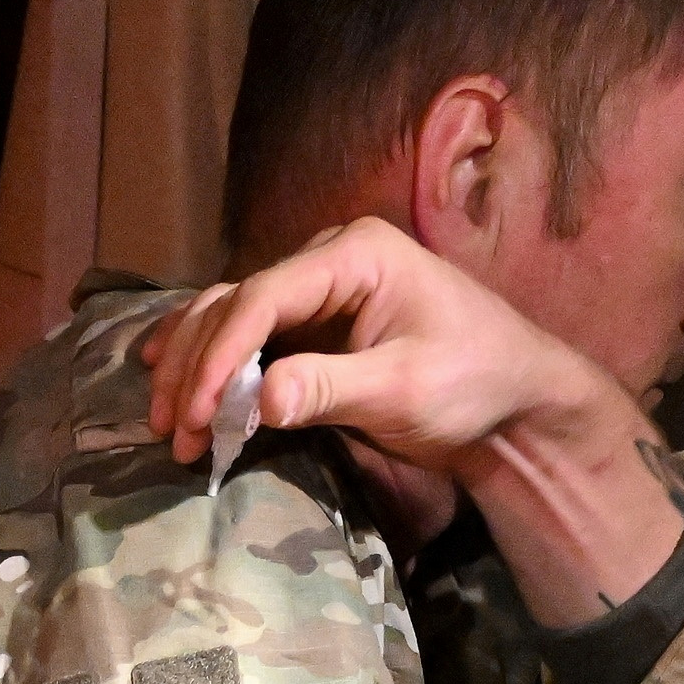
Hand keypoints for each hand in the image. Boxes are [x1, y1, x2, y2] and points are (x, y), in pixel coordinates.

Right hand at [143, 219, 683, 621]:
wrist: (517, 403)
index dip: (219, 354)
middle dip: (194, 366)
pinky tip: (173, 386)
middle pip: (233, 301)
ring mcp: (318, 289)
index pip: (263, 295)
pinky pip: (247, 335)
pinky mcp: (314, 325)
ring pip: (229, 315)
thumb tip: (258, 398)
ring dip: (192, 368)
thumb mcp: (407, 389)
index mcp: (355, 252)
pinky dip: (209, 363)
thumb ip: (331, 389)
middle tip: (168, 430)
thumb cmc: (475, 384)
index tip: (193, 411)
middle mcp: (328, 257)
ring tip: (166, 425)